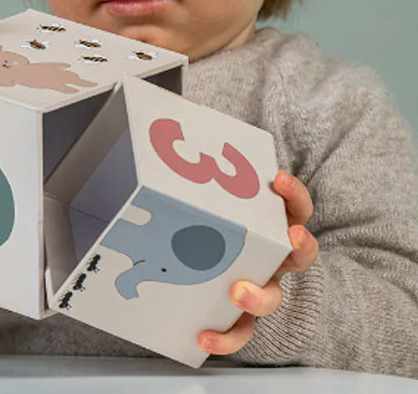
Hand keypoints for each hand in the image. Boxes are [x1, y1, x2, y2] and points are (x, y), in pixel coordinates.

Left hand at [197, 170, 319, 354]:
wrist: (207, 270)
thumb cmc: (214, 225)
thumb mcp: (216, 202)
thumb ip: (205, 176)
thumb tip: (174, 135)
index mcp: (272, 227)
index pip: (296, 208)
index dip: (293, 195)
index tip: (280, 180)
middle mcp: (273, 258)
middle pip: (298, 255)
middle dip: (299, 245)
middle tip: (290, 235)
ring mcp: (261, 286)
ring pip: (272, 297)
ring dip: (259, 296)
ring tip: (238, 292)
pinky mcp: (241, 316)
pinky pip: (240, 332)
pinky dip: (226, 338)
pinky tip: (204, 336)